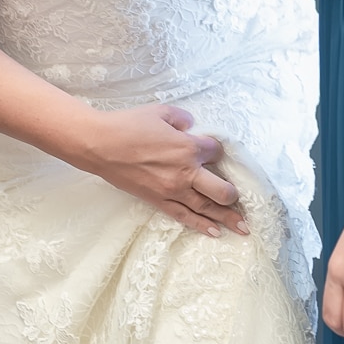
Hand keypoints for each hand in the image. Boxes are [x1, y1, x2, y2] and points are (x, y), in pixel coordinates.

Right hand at [80, 105, 246, 237]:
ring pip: (207, 208)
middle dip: (232, 194)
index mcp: (188, 147)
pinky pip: (184, 216)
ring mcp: (173, 190)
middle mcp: (185, 172)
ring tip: (243, 228)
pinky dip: (201, 225)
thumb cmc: (128, 125)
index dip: (216, 150)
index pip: (216, 152)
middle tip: (239, 198)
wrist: (100, 145)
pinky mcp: (158, 201)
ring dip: (227, 218)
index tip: (211, 151)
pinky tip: (215, 232)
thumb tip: (190, 126)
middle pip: (222, 190)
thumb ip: (182, 118)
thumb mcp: (160, 111)